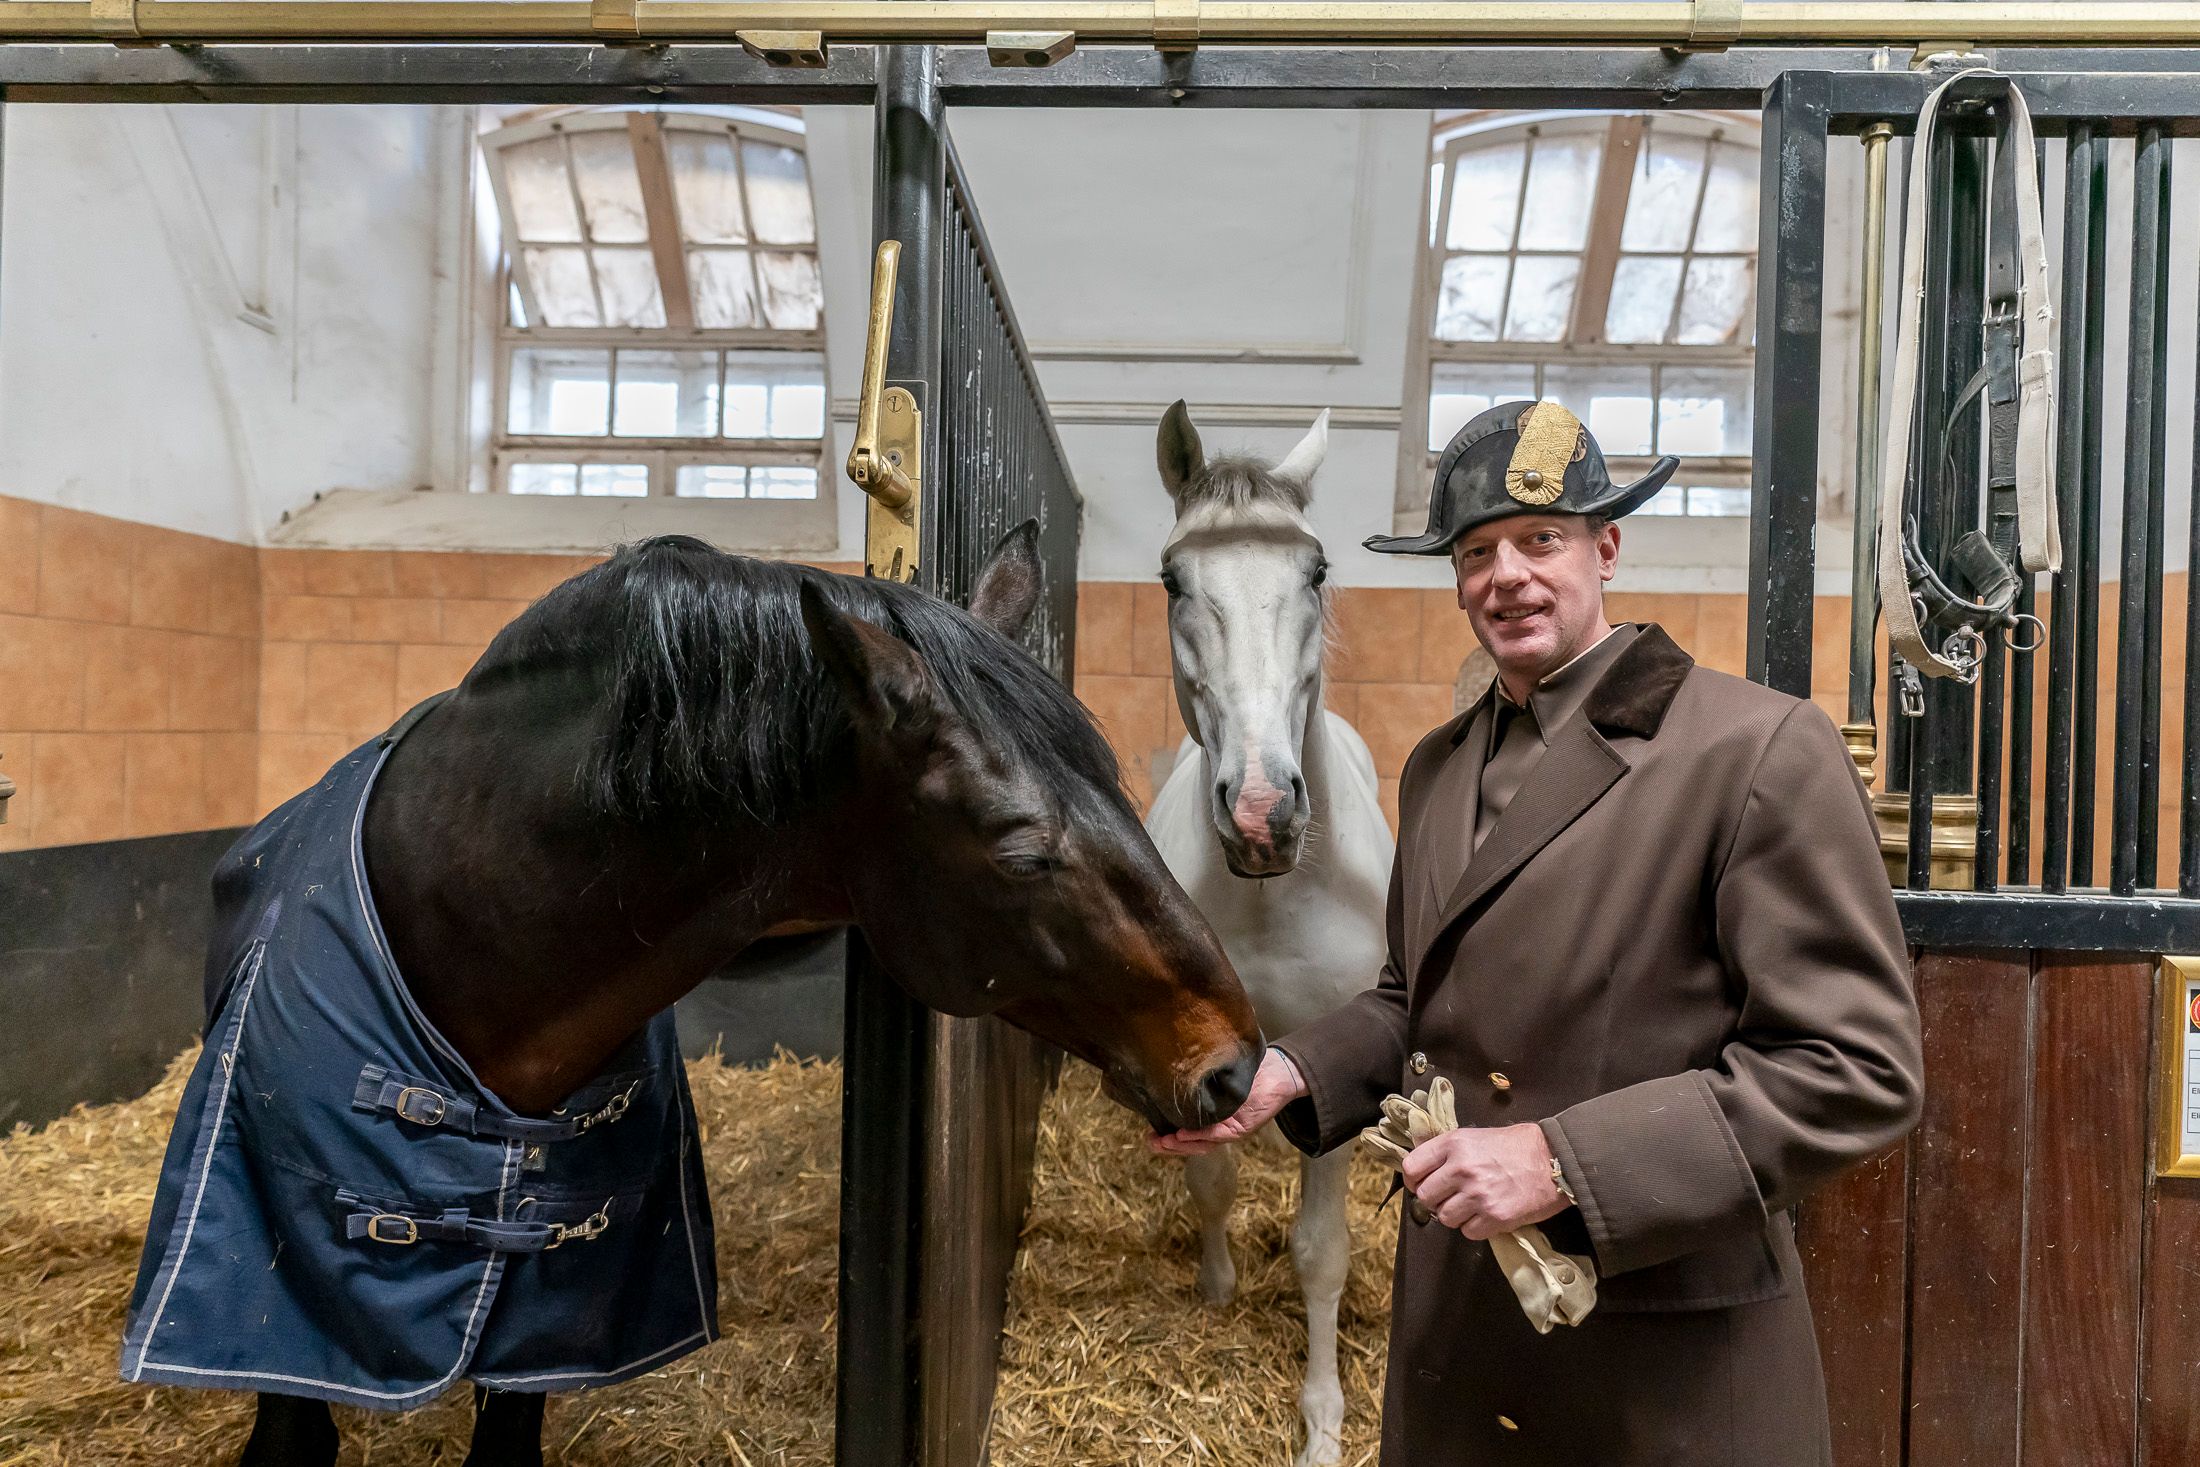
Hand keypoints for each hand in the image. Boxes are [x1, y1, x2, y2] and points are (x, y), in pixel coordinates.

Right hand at [1147, 1050, 1306, 1156]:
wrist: (1278, 1071)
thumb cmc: (1246, 1071)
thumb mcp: (1216, 1075)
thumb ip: (1198, 1079)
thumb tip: (1167, 1069)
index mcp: (1212, 1118)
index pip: (1186, 1132)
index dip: (1168, 1136)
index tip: (1149, 1134)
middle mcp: (1220, 1127)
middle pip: (1192, 1143)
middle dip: (1170, 1145)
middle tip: (1150, 1143)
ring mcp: (1231, 1128)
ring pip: (1203, 1143)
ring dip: (1182, 1144)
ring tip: (1164, 1141)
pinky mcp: (1244, 1127)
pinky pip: (1220, 1134)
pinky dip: (1201, 1136)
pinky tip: (1184, 1134)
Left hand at [1401, 1122, 1566, 1237]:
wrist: (1555, 1159)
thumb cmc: (1516, 1146)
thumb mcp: (1475, 1136)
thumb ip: (1448, 1151)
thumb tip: (1423, 1167)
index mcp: (1454, 1144)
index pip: (1412, 1168)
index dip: (1414, 1179)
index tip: (1422, 1183)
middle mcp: (1462, 1169)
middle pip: (1425, 1196)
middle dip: (1435, 1199)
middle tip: (1450, 1197)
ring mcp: (1478, 1195)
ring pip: (1444, 1217)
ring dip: (1455, 1215)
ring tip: (1472, 1205)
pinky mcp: (1495, 1217)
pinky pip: (1468, 1232)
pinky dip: (1475, 1227)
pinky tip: (1487, 1214)